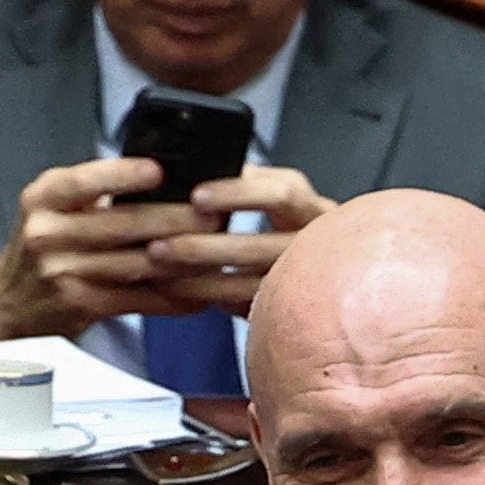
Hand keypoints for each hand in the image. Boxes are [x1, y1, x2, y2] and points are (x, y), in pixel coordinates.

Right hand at [0, 156, 205, 341]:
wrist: (7, 303)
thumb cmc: (46, 246)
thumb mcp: (56, 208)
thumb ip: (99, 194)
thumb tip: (169, 181)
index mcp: (45, 198)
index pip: (85, 181)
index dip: (123, 175)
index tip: (159, 169)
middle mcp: (48, 233)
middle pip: (121, 224)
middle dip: (174, 219)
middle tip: (215, 214)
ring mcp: (62, 272)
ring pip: (134, 263)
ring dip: (181, 260)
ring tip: (216, 251)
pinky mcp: (79, 306)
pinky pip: (136, 299)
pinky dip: (171, 298)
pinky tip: (198, 294)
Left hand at [146, 167, 336, 313]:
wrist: (325, 269)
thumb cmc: (290, 222)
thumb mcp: (274, 195)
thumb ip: (244, 183)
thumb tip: (189, 175)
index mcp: (310, 206)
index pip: (280, 193)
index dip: (237, 194)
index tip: (196, 196)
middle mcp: (314, 246)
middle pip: (258, 246)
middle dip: (203, 247)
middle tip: (159, 246)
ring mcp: (303, 282)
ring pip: (248, 286)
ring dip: (200, 280)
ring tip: (160, 274)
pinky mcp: (288, 308)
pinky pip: (245, 308)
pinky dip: (213, 299)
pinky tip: (182, 293)